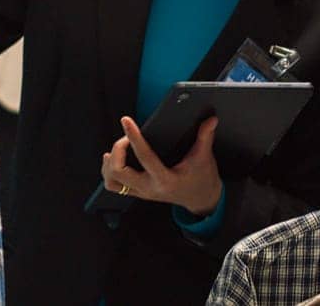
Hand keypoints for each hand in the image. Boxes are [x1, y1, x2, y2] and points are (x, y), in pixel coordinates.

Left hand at [100, 116, 222, 215]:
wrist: (201, 199)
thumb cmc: (202, 178)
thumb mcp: (204, 158)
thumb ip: (205, 137)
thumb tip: (211, 120)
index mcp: (166, 180)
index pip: (144, 156)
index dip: (134, 136)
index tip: (126, 120)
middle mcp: (149, 188)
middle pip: (119, 172)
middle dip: (117, 150)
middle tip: (126, 138)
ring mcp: (142, 192)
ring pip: (111, 181)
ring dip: (109, 163)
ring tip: (118, 148)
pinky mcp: (138, 193)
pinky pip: (114, 185)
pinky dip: (109, 171)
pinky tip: (114, 159)